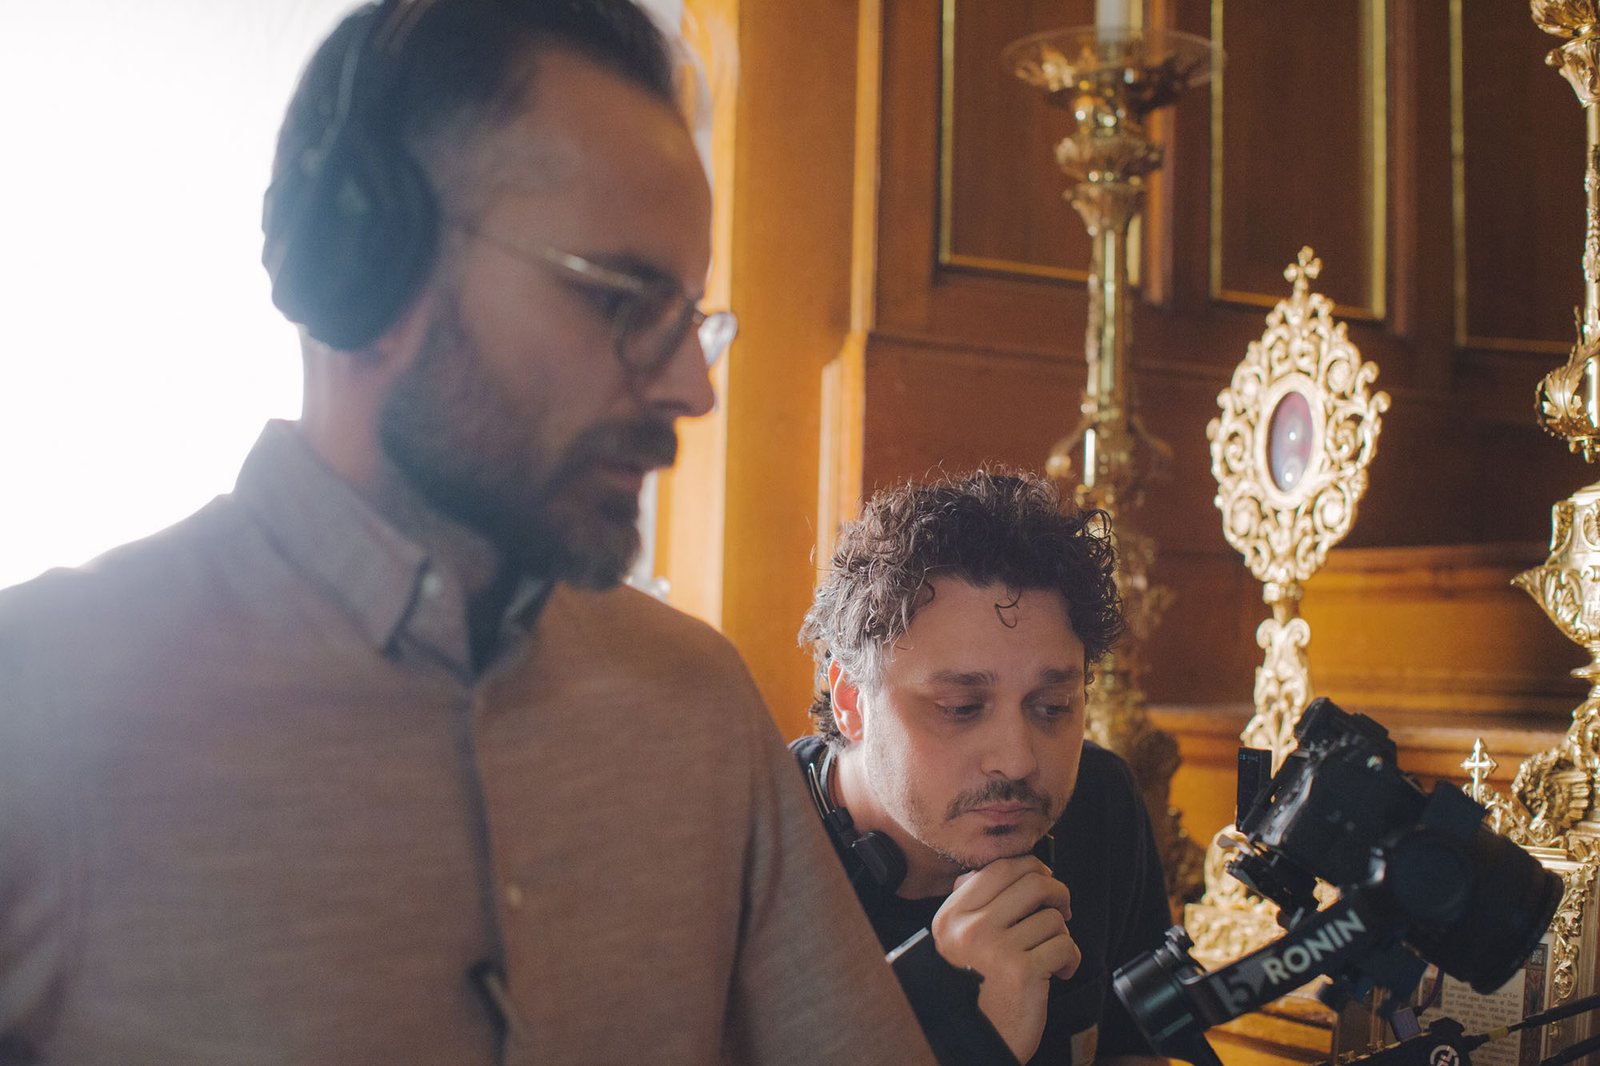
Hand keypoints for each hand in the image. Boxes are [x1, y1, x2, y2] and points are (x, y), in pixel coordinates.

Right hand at [930, 855, 1079, 1063]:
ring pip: (1052, 918)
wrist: (971, 1039)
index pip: (1000, 867)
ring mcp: (996, 949)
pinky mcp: (1023, 973)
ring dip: (1062, 935)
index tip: (1044, 881)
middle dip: (1058, 893)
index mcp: (953, 915)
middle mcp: (971, 927)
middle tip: (1062, 910)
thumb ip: (972, 903)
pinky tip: (1060, 972)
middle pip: (1033, 883)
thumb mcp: (954, 940)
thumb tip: (1009, 869)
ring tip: (1052, 953)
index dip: (1032, 867)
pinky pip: (1065, 946)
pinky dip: (1071, 959)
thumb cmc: (970, 988)